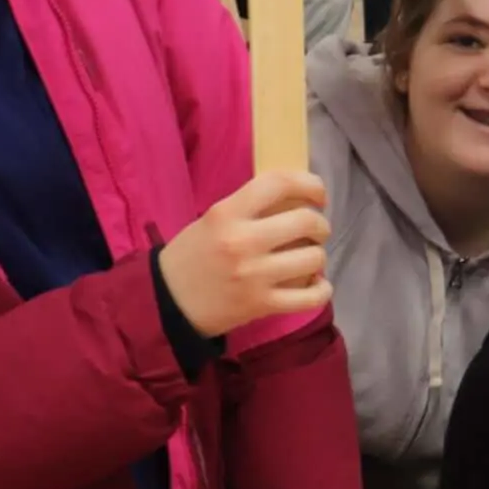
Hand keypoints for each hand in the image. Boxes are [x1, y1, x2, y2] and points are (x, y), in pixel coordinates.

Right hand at [158, 172, 333, 337]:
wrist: (166, 302)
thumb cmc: (191, 256)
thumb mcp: (211, 221)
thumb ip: (247, 209)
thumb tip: (294, 201)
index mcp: (227, 213)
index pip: (278, 183)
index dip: (309, 184)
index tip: (318, 194)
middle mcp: (243, 241)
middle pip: (305, 221)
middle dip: (320, 224)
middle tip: (316, 231)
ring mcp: (254, 275)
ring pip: (313, 258)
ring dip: (318, 256)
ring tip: (308, 259)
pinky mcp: (261, 305)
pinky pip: (310, 297)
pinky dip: (321, 291)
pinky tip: (316, 285)